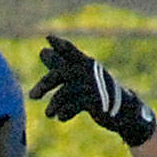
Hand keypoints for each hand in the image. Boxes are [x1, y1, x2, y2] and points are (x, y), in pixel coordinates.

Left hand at [28, 35, 156, 147]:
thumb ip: (62, 65)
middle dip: (44, 85)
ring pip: (65, 92)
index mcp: (85, 63)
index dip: (60, 44)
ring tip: (48, 114)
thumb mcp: (81, 77)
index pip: (70, 50)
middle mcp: (88, 71)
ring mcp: (91, 86)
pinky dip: (65, 113)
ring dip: (54, 104)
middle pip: (61, 74)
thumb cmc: (99, 92)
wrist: (124, 112)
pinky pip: (74, 106)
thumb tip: (42, 51)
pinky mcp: (94, 101)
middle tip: (32, 96)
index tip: (49, 38)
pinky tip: (60, 118)